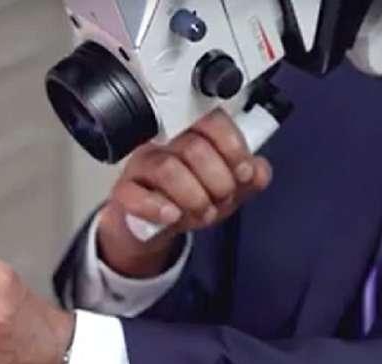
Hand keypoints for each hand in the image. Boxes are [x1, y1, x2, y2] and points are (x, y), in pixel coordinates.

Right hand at [99, 108, 272, 276]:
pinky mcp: (123, 191)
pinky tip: (173, 215)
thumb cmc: (189, 197)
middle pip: (193, 147)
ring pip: (167, 169)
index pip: (211, 120)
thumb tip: (258, 171)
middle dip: (217, 181)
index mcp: (192, 133)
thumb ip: (249, 179)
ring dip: (194, 197)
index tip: (242, 171)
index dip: (232, 147)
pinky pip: (134, 194)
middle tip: (222, 198)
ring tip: (203, 212)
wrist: (154, 226)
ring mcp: (142, 165)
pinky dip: (157, 207)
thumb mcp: (227, 188)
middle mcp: (165, 143)